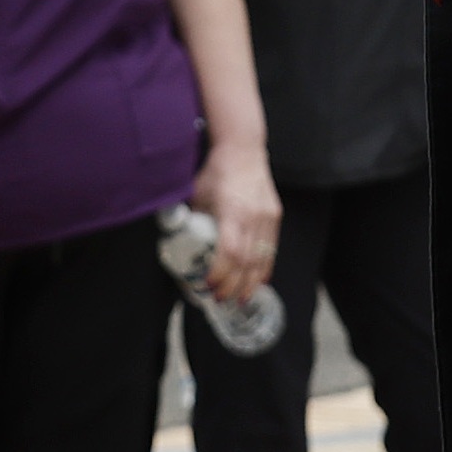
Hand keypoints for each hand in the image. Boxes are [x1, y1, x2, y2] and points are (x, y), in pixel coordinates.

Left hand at [196, 144, 278, 307]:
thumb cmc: (217, 172)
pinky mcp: (275, 216)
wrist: (244, 151)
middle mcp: (254, 216)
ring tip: (239, 299)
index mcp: (233, 211)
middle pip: (247, 261)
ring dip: (251, 282)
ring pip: (262, 258)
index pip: (229, 251)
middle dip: (233, 285)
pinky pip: (271, 248)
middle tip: (221, 300)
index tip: (209, 285)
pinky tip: (258, 281)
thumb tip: (176, 242)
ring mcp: (267, 217)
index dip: (220, 273)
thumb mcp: (197, 194)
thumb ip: (190, 219)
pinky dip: (264, 268)